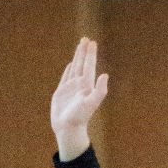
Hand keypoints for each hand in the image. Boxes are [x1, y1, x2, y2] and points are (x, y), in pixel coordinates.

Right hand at [51, 37, 108, 159]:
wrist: (68, 129)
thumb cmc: (80, 117)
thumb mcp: (91, 103)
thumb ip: (100, 90)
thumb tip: (105, 75)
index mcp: (86, 85)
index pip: (89, 65)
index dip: (91, 54)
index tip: (92, 42)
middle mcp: (79, 84)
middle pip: (82, 63)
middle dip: (84, 51)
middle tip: (86, 38)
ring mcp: (70, 88)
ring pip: (75, 68)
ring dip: (77, 57)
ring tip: (79, 46)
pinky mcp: (61, 92)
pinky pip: (66, 77)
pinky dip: (68, 69)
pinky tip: (71, 64)